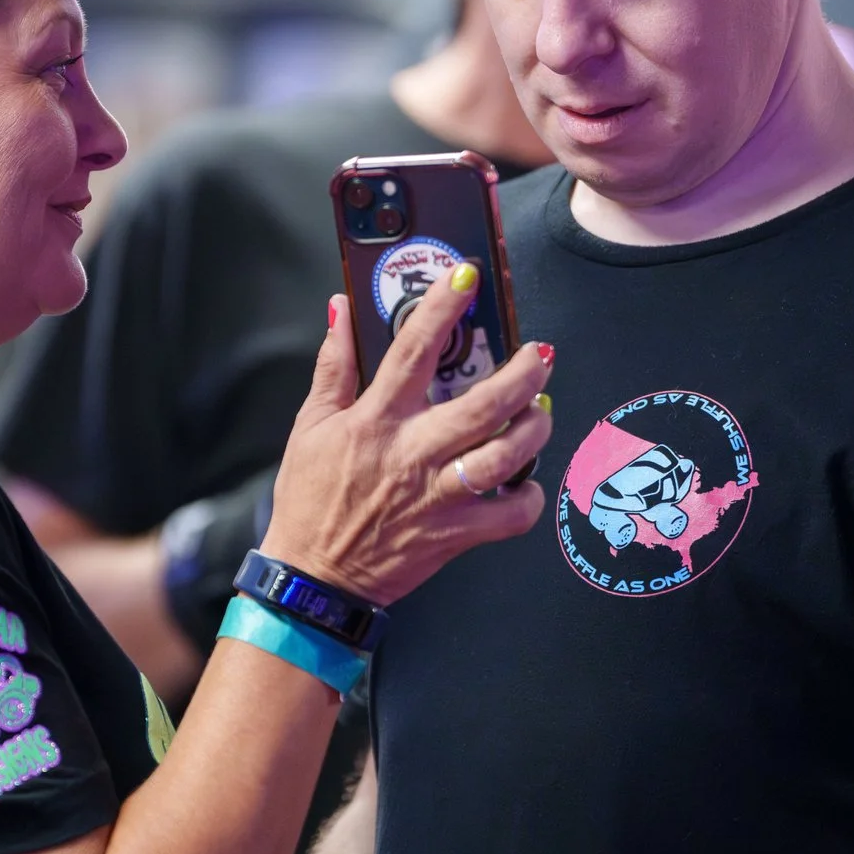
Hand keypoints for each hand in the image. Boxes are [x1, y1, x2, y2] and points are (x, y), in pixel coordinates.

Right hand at [262, 269, 551, 604]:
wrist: (313, 577)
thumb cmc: (312, 499)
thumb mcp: (311, 424)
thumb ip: (333, 364)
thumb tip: (340, 310)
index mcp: (376, 421)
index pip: (412, 351)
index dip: (441, 308)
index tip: (464, 276)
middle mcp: (412, 455)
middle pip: (482, 406)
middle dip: (521, 374)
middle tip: (538, 355)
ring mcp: (437, 497)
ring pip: (504, 457)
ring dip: (535, 429)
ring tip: (542, 410)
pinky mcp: (453, 535)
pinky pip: (509, 517)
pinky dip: (529, 497)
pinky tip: (527, 479)